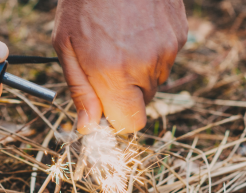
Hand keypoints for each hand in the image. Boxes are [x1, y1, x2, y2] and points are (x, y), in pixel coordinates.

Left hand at [52, 0, 186, 133]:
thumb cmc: (83, 2)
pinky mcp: (179, 34)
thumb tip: (88, 126)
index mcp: (113, 73)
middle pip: (142, 101)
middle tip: (107, 60)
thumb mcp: (65, 46)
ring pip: (155, 79)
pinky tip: (136, 27)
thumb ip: (80, 90)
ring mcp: (167, 49)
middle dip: (125, 90)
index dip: (117, 117)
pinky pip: (166, 57)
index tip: (105, 103)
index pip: (130, 123)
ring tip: (121, 38)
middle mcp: (145, 65)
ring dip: (139, 68)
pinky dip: (152, 49)